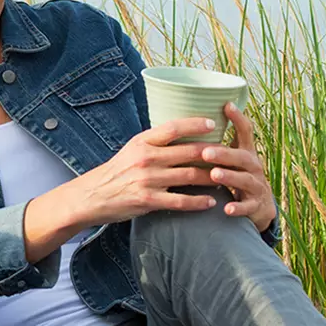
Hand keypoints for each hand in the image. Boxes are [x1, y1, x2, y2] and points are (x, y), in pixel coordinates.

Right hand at [23, 116, 224, 258]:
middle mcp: (147, 157)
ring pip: (190, 175)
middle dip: (214, 153)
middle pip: (189, 152)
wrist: (93, 196)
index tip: (213, 123)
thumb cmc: (118, 172)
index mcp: (143, 141)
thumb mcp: (133, 149)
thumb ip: (157, 142)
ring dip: (213, 177)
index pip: (173, 127)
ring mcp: (147, 179)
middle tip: (232, 154)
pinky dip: (199, 202)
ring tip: (229, 178)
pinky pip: (180, 200)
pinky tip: (212, 202)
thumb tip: (185, 133)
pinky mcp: (147, 200)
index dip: (195, 123)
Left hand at [197, 103, 279, 233]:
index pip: (245, 131)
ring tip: (214, 174)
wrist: (260, 207)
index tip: (226, 105)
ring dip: (230, 177)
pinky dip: (237, 207)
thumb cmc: (238, 176)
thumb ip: (218, 143)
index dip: (238, 118)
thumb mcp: (233, 158)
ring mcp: (256, 186)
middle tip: (205, 152)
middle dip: (224, 154)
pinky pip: (247, 207)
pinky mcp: (255, 206)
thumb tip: (192, 122)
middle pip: (242, 157)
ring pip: (245, 180)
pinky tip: (226, 209)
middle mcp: (254, 167)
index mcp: (246, 153)